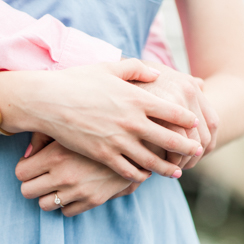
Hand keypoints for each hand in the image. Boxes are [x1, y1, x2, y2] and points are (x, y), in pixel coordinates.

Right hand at [0, 60, 202, 181]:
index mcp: (137, 98)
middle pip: (169, 139)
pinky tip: (146, 176)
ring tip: (178, 172)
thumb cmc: (77, 81)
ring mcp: (118, 140)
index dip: (188, 120)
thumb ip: (137, 69)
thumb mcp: (110, 68)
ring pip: (152, 160)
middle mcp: (132, 121)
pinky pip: (128, 170)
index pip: (173, 112)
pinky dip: (140, 175)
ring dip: (167, 167)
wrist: (46, 101)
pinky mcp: (103, 155)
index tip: (196, 125)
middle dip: (186, 147)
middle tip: (197, 151)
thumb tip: (158, 74)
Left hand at [15, 138, 132, 216]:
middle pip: (27, 191)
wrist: (134, 143)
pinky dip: (67, 204)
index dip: (25, 168)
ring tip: (57, 185)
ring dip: (48, 196)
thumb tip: (26, 155)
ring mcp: (79, 191)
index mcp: (54, 155)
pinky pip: (66, 212)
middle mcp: (64, 175)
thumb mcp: (68, 127)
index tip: (34, 164)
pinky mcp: (93, 201)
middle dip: (32, 184)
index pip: (20, 173)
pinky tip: (73, 191)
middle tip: (42, 176)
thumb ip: (41, 138)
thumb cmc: (96, 131)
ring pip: (44, 205)